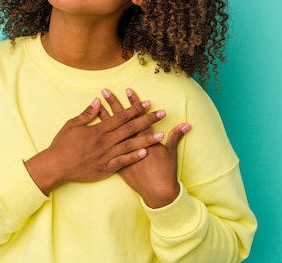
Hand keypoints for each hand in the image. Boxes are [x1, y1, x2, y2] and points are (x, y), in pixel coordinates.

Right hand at [25, 95, 165, 194]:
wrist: (55, 166)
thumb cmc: (62, 144)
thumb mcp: (72, 124)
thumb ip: (87, 113)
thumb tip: (97, 101)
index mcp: (98, 130)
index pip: (121, 117)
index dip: (135, 109)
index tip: (147, 103)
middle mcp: (105, 141)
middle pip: (130, 129)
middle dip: (147, 120)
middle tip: (161, 113)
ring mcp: (106, 155)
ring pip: (130, 145)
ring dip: (146, 139)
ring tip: (160, 134)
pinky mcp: (105, 168)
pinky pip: (122, 162)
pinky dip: (134, 157)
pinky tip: (145, 152)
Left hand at [100, 88, 189, 208]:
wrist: (157, 192)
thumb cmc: (165, 172)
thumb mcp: (171, 153)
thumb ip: (176, 136)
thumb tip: (186, 124)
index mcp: (145, 138)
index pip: (138, 116)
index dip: (134, 103)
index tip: (128, 90)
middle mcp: (132, 143)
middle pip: (121, 120)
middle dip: (114, 104)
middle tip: (106, 91)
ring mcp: (122, 153)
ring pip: (110, 131)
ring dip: (104, 116)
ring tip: (97, 104)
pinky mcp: (116, 162)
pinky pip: (105, 145)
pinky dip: (100, 136)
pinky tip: (94, 127)